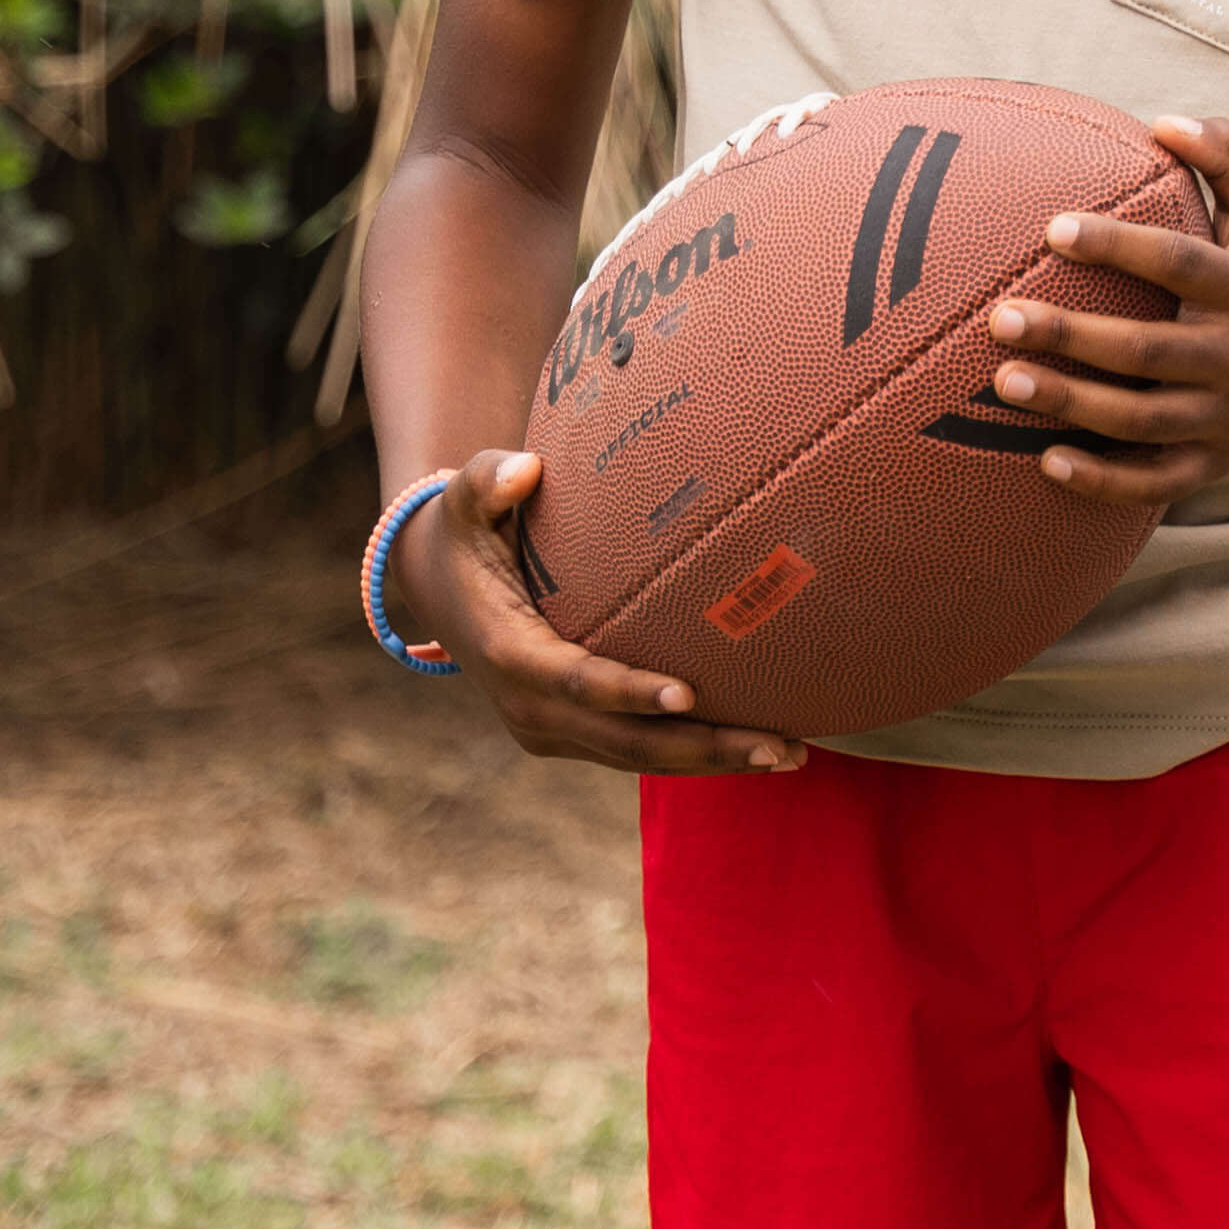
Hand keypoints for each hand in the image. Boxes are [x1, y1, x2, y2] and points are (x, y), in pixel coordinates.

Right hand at [394, 449, 805, 777]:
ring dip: (714, 761)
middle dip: (704, 748)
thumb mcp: (464, 500)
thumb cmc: (465, 531)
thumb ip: (486, 480)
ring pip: (640, 758)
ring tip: (792, 753)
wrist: (436, 587)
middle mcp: (529, 709)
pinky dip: (696, 754)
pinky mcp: (571, 736)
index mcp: (510, 655)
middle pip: (627, 742)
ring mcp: (550, 731)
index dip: (631, 692)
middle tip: (781, 746)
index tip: (689, 693)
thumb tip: (524, 467)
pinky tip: (762, 746)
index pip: (578, 681)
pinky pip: (638, 752)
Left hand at [980, 113, 1228, 513]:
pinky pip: (1157, 482)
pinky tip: (1047, 462)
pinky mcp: (1218, 462)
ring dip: (1071, 404)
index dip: (1116, 246)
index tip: (1053, 228)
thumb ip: (1228, 153)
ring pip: (1142, 420)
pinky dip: (1104, 481)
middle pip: (1146, 351)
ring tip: (1004, 381)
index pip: (1178, 262)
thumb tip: (1164, 123)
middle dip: (1068, 334)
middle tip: (1001, 318)